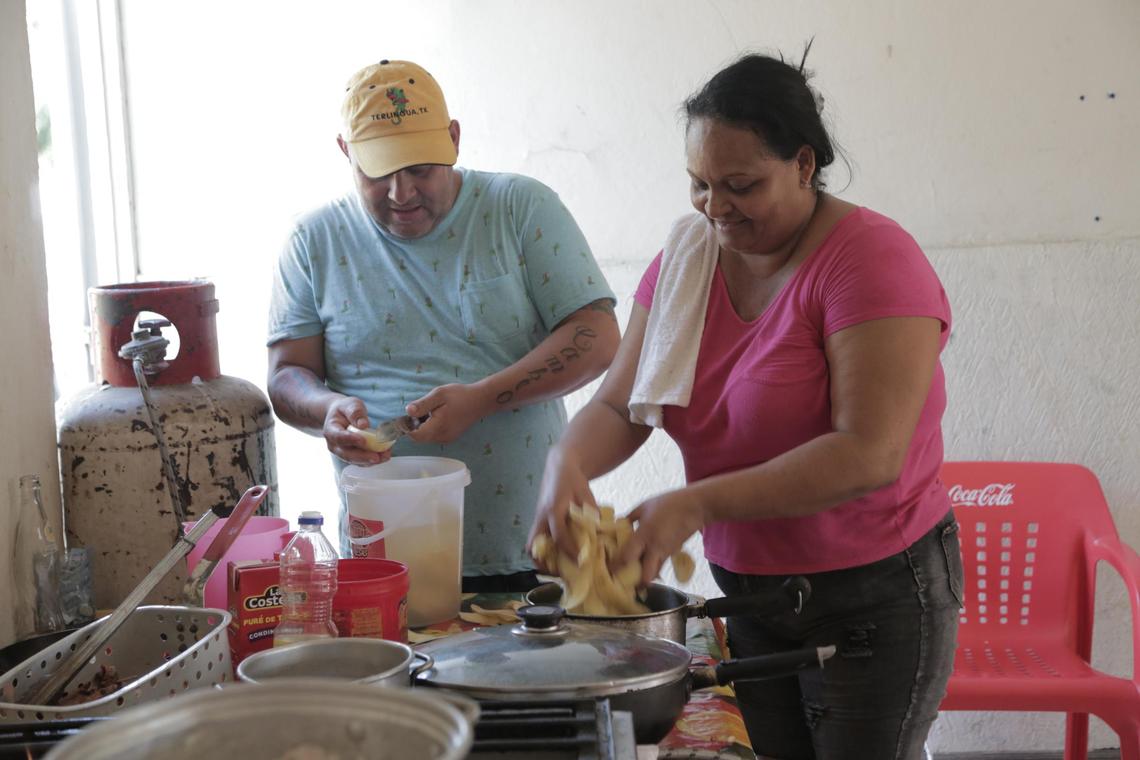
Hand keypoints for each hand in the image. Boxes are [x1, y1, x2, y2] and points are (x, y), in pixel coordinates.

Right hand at [323, 396, 392, 465]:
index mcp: (331, 430)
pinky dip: (374, 459)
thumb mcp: (350, 404)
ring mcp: (342, 452)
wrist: (340, 416)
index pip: (339, 437)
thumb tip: (363, 424)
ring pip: (355, 460)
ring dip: (370, 460)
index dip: (351, 440)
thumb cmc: (345, 410)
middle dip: (363, 456)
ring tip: (385, 456)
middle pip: (346, 454)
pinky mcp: (352, 456)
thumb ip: (356, 413)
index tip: (363, 440)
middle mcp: (334, 445)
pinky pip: (362, 461)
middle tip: (377, 456)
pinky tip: (384, 455)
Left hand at [406, 383, 490, 444]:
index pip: (415, 435)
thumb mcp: (439, 394)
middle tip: (421, 410)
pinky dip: (430, 428)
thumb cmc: (460, 395)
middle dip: (415, 426)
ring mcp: (447, 439)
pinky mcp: (450, 437)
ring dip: (423, 427)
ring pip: (426, 437)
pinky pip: (434, 436)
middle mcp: (442, 437)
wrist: (480, 401)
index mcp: (438, 427)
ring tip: (431, 411)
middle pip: (419, 437)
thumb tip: (407, 411)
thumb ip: (423, 404)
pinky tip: (437, 416)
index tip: (409, 414)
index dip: (407, 427)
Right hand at [527, 447, 597, 568]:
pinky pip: (537, 540)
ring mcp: (537, 519)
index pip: (559, 535)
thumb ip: (591, 510)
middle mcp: (541, 517)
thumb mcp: (585, 492)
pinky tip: (558, 557)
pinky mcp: (538, 521)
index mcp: (554, 509)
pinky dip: (544, 551)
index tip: (581, 561)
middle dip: (544, 562)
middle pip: (534, 546)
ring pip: (532, 545)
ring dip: (542, 559)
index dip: (570, 550)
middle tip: (561, 572)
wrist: (558, 466)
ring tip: (558, 569)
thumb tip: (600, 530)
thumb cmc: (573, 479)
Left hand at [617, 488, 706, 585]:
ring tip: (635, 577)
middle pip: (645, 576)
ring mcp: (666, 553)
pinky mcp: (674, 553)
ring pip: (654, 573)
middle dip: (636, 583)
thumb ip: (630, 517)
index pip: (627, 557)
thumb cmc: (668, 503)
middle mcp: (654, 548)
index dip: (617, 567)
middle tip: (625, 583)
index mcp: (644, 535)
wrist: (695, 507)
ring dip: (645, 577)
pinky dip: (653, 567)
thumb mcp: (644, 506)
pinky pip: (661, 564)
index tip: (609, 572)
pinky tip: (647, 564)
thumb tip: (618, 524)